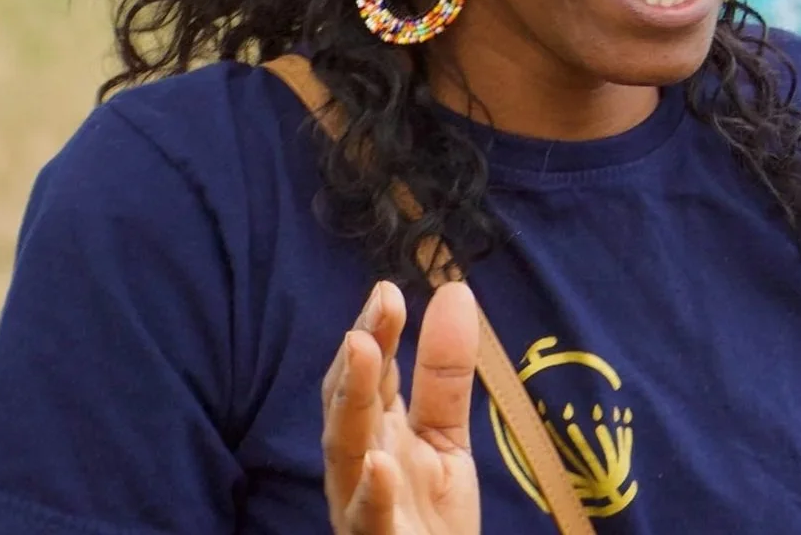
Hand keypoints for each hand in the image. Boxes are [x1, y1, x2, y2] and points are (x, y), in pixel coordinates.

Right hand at [323, 280, 480, 534]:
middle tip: (375, 310)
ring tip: (363, 350)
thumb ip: (445, 372)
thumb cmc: (429, 516)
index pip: (372, 373)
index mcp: (376, 430)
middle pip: (350, 405)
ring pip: (346, 455)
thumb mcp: (444, 434)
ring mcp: (363, 506)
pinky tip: (380, 465)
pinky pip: (370, 523)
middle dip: (357, 358)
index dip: (377, 331)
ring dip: (351, 402)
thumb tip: (454, 288)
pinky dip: (371, 495)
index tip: (387, 289)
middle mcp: (360, 463)